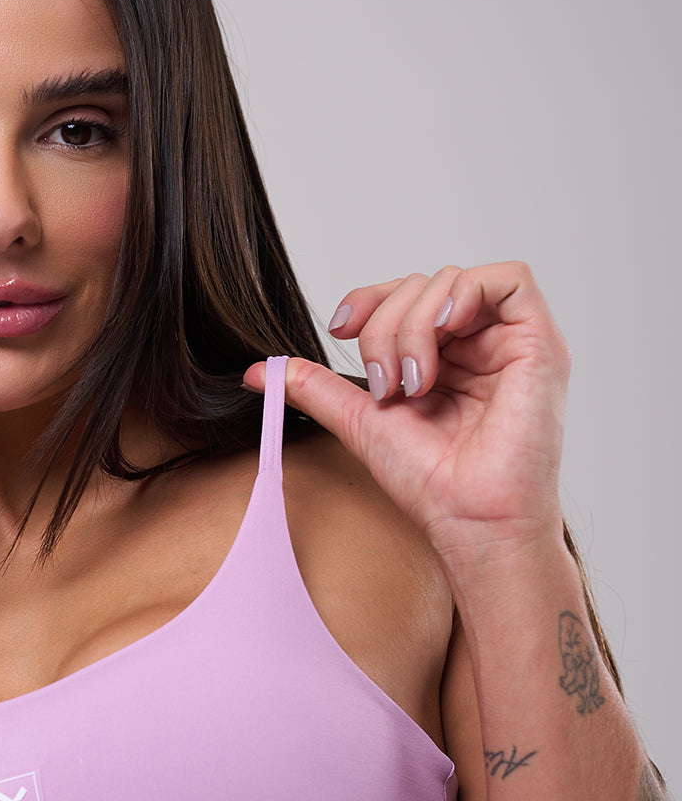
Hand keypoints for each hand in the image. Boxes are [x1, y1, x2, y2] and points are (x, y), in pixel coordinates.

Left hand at [243, 261, 570, 561]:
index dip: (369, 299)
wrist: (469, 520)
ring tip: (413, 383)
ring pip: (454, 282)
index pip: (405, 297)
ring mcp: (512, 344)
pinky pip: (511, 280)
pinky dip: (467, 292)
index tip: (338, 328)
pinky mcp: (542, 344)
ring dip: (416, 323)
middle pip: (424, 285)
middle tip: (384, 384)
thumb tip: (258, 372)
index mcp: (445, 359)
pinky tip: (445, 329)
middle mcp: (480, 346)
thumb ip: (318, 387)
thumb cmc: (430, 483)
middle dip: (387, 325)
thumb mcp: (361, 421)